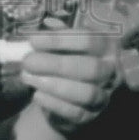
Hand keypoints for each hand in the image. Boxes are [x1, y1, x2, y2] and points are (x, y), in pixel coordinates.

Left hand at [20, 15, 118, 131]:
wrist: (69, 94)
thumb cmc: (66, 59)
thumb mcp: (65, 43)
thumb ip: (57, 34)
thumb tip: (47, 23)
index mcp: (107, 46)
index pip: (89, 40)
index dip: (60, 39)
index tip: (33, 40)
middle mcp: (111, 71)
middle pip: (90, 68)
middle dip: (55, 64)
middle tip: (28, 61)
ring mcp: (104, 95)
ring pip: (86, 93)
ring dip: (53, 85)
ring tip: (27, 77)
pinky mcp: (92, 116)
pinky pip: (76, 113)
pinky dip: (54, 103)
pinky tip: (37, 95)